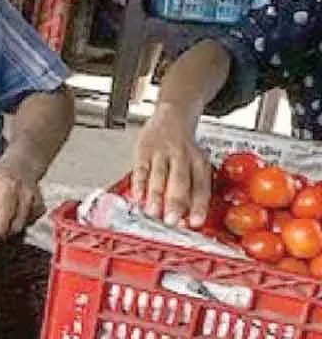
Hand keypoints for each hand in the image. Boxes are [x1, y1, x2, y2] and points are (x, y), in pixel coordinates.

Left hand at [0, 155, 44, 243]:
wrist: (21, 167)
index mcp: (7, 186)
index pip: (4, 211)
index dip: (0, 228)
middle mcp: (24, 193)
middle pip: (16, 222)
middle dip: (5, 231)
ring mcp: (35, 199)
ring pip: (23, 224)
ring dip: (12, 227)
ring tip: (5, 219)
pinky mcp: (41, 205)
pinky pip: (30, 222)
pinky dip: (21, 222)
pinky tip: (16, 214)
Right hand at [132, 109, 212, 227]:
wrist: (173, 115)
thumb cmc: (184, 147)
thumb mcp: (195, 163)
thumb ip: (192, 188)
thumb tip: (186, 216)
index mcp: (199, 162)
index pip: (201, 187)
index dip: (198, 206)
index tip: (195, 222)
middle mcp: (182, 156)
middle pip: (180, 181)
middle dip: (175, 202)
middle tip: (171, 220)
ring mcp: (162, 152)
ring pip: (159, 176)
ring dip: (156, 196)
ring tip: (153, 212)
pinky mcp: (144, 149)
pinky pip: (141, 169)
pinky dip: (139, 184)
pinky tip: (138, 197)